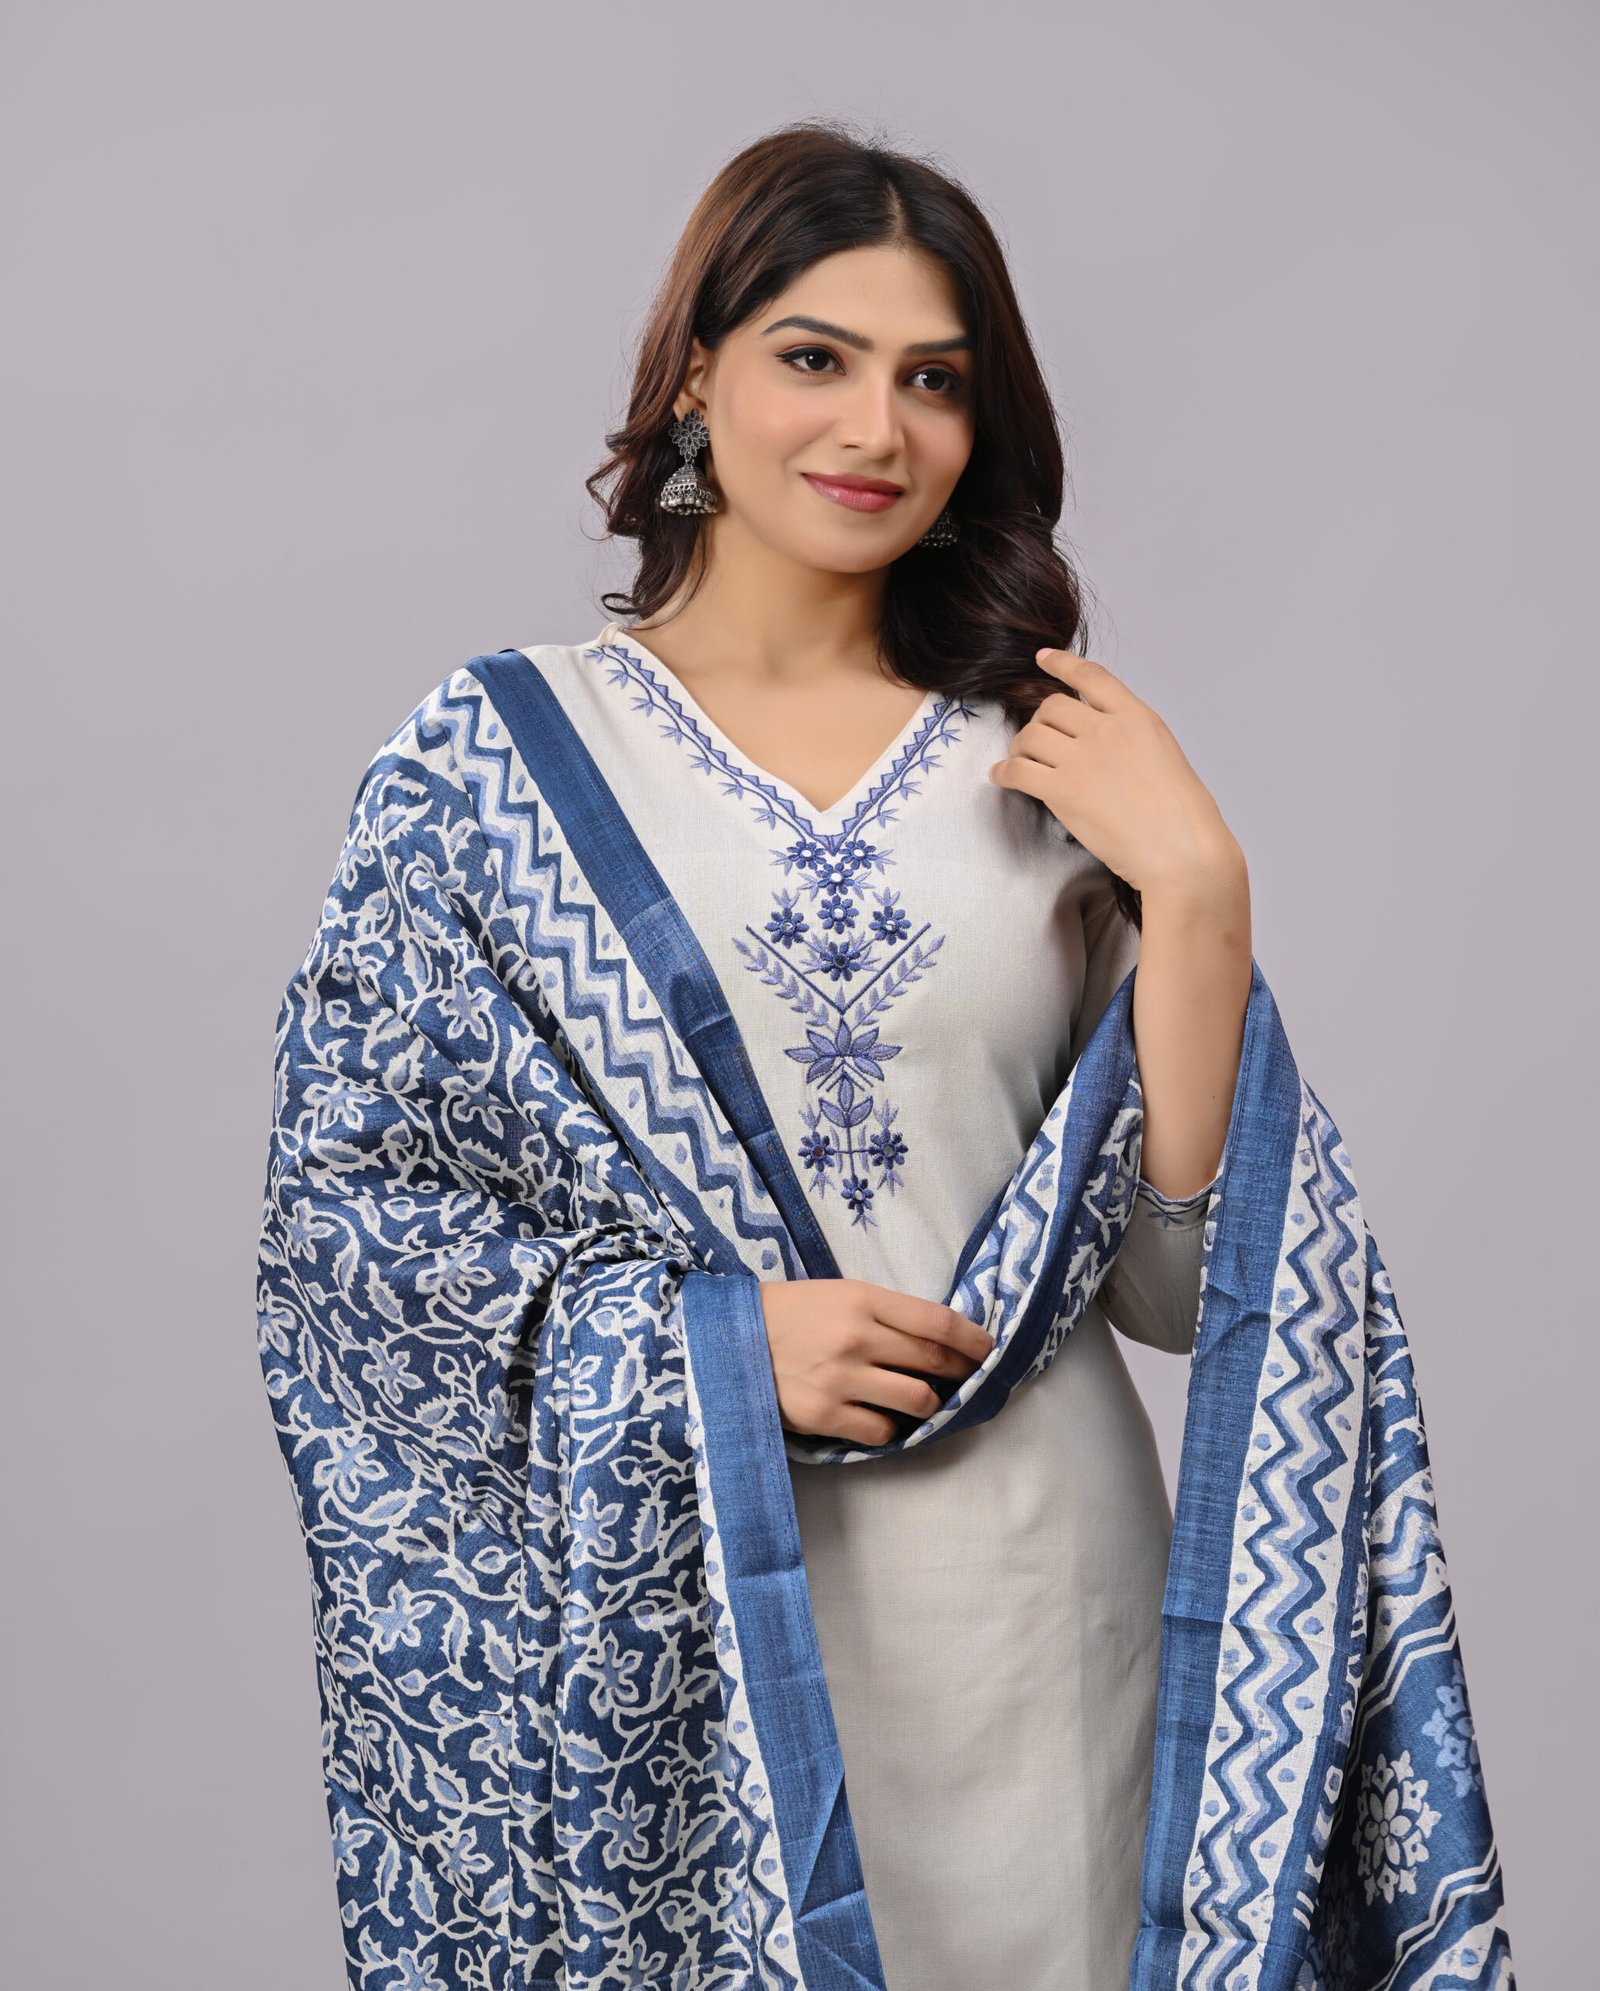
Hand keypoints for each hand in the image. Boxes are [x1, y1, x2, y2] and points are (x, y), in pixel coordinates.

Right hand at [759, 1277, 996, 1446]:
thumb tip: (942, 1339)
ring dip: (930, 1404)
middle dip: (961, 1373)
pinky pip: (882, 1432)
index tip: (990, 1350)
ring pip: (918, 1400)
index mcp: (862, 1299)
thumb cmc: (792, 1313)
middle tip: (969, 1378)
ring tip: (923, 1401)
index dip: (974, 1340)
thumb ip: (887, 1313)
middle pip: (935, 1361)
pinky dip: (891, 1429)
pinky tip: (883, 1418)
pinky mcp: (824, 1415)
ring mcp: (840, 1378)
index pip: (938, 1322)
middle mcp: (856, 1337)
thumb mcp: (840, 1294)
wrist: (728, 1339)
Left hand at [987, 648, 1236, 893]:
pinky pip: (1017, 770)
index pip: (1091, 677)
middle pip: (1052, 707)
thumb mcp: (1165, 755)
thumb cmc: (1183, 817)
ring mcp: (1084, 759)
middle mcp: (1108, 730)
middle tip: (1035, 743)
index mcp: (1137, 718)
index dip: (1062, 663)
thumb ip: (1132, 738)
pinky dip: (1003, 772)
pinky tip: (1001, 777)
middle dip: (1039, 722)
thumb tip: (1100, 740)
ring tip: (1019, 761)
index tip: (1043, 658)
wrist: (1183, 853)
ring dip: (1019, 747)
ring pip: (1030, 736)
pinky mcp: (1063, 791)